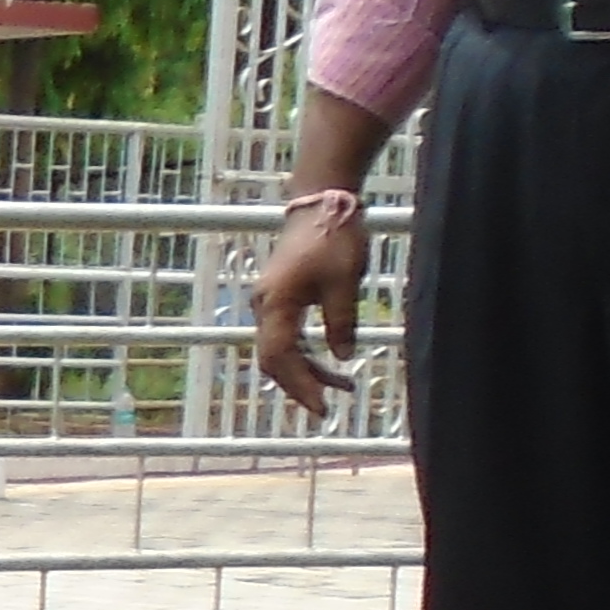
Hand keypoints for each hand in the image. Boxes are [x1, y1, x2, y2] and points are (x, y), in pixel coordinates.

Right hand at [251, 214, 368, 419]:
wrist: (322, 202)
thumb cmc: (333, 237)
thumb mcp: (344, 282)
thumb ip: (341, 323)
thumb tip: (342, 358)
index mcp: (276, 304)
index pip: (279, 356)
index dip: (299, 385)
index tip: (322, 407)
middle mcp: (264, 307)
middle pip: (273, 358)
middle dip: (300, 384)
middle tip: (328, 407)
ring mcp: (269, 302)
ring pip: (280, 349)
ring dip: (307, 370)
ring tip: (342, 385)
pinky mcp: (280, 297)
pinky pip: (286, 335)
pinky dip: (305, 353)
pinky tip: (328, 361)